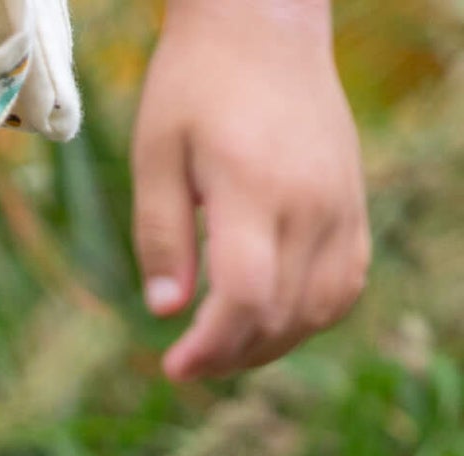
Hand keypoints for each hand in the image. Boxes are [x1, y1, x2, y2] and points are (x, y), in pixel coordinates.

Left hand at [131, 0, 369, 381]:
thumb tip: (165, 311)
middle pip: (281, 312)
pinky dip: (308, 317)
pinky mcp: (353, 203)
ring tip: (220, 350)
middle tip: (185, 364)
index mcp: (256, 185)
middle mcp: (311, 199)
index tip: (171, 367)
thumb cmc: (196, 85)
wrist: (264, 24)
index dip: (210, 346)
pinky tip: (266, 321)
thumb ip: (159, 235)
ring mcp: (341, 202)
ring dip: (268, 345)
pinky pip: (345, 283)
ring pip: (320, 308)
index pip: (245, 293)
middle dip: (228, 356)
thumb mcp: (155, 155)